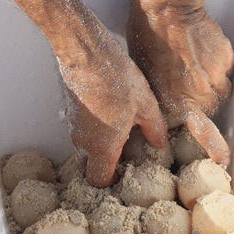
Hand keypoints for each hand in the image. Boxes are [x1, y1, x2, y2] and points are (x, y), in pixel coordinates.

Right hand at [0, 0, 167, 185]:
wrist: (86, 51)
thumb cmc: (117, 79)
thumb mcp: (146, 106)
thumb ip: (154, 131)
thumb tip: (160, 144)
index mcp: (103, 147)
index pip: (100, 181)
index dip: (112, 182)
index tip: (126, 174)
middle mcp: (85, 141)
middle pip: (96, 161)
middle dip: (113, 157)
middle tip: (133, 146)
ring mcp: (75, 124)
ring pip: (92, 141)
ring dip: (107, 137)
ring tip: (128, 122)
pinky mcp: (73, 108)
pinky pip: (88, 124)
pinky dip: (100, 121)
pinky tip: (117, 106)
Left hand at [127, 0, 233, 165]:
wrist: (167, 7)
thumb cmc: (147, 40)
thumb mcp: (145, 80)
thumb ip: (161, 103)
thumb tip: (167, 117)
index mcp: (178, 102)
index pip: (204, 134)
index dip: (216, 148)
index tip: (224, 161)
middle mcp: (201, 94)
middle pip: (210, 110)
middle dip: (199, 102)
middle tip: (183, 83)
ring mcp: (215, 76)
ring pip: (219, 91)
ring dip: (207, 85)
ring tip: (189, 65)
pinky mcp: (225, 59)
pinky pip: (224, 72)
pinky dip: (213, 66)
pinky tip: (197, 52)